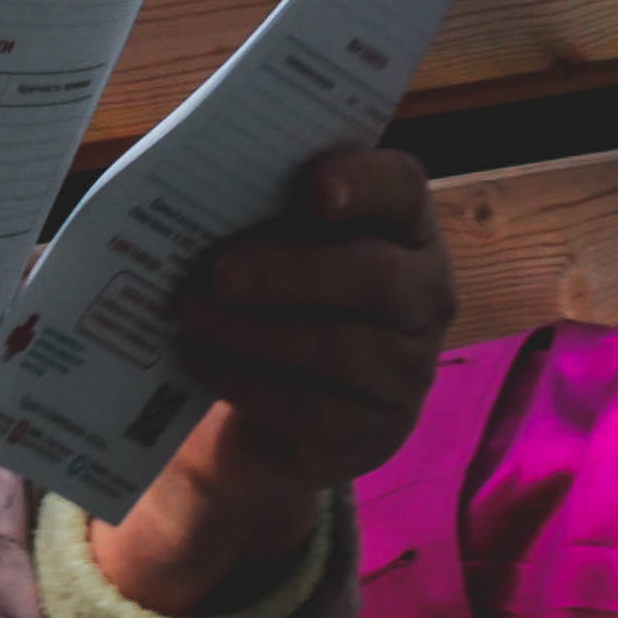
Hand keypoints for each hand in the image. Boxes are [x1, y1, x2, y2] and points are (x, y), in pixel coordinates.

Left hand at [87, 148, 458, 614]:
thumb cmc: (271, 303)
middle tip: (219, 272)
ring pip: (339, 348)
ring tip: (192, 315)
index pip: (404, 187)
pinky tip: (199, 360)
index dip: (363, 182)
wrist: (266, 415)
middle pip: (377, 276)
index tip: (311, 185)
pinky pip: (311, 409)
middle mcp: (425, 298)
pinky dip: (244, 380)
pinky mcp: (372, 435)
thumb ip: (261, 210)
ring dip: (253, 330)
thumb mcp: (272, 246)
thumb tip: (203, 191)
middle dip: (291, 270)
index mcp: (406, 228)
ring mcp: (407, 374)